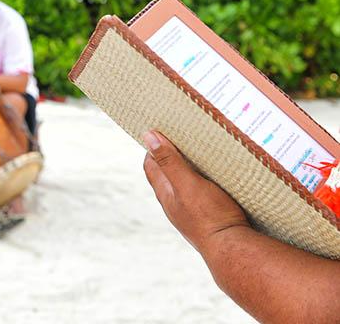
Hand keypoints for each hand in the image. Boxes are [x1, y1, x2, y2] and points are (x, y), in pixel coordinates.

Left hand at [142, 130, 249, 254]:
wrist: (234, 250)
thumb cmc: (210, 216)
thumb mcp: (188, 183)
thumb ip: (169, 161)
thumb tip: (148, 136)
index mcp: (165, 194)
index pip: (150, 165)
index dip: (153, 147)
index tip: (162, 131)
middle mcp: (174, 204)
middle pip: (166, 174)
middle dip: (171, 155)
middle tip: (183, 138)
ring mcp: (190, 212)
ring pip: (184, 185)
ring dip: (189, 169)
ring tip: (202, 154)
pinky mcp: (208, 217)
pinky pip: (200, 195)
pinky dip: (204, 182)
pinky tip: (217, 179)